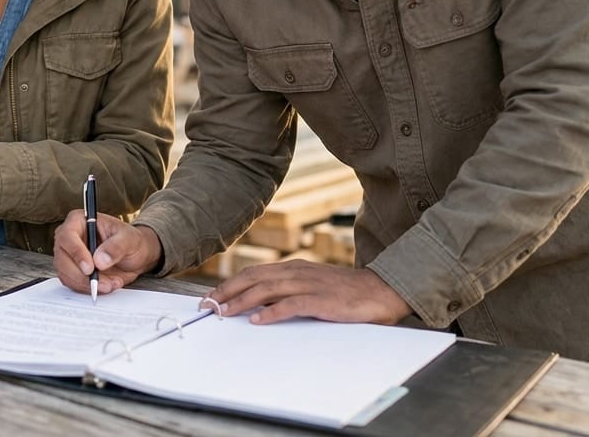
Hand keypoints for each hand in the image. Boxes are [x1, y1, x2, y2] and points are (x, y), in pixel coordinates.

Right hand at [54, 212, 161, 295]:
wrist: (134, 255)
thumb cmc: (130, 240)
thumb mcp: (129, 239)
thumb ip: (116, 247)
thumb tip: (99, 260)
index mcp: (79, 221)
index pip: (67, 236)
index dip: (76, 253)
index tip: (90, 268)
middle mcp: (69, 238)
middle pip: (62, 259)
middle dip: (81, 276)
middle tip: (102, 284)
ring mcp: (68, 256)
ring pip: (66, 274)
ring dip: (86, 285)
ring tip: (109, 284)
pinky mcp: (72, 272)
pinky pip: (73, 284)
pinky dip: (88, 289)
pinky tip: (105, 286)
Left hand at [206, 260, 411, 325]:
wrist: (380, 291)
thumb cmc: (345, 292)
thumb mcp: (311, 286)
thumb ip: (288, 291)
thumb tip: (257, 306)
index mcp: (293, 268)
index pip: (253, 273)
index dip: (229, 284)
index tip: (210, 297)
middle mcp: (297, 272)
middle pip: (253, 278)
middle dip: (227, 292)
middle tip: (207, 306)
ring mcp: (309, 285)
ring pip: (266, 290)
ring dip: (241, 301)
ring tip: (223, 313)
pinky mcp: (321, 300)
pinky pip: (291, 305)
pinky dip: (271, 312)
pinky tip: (257, 320)